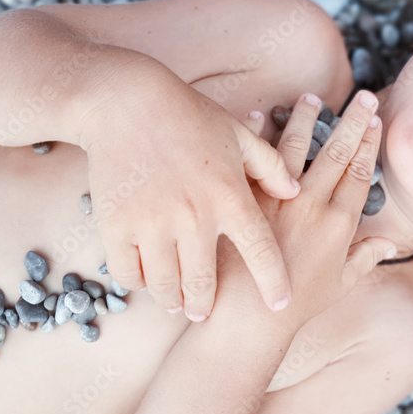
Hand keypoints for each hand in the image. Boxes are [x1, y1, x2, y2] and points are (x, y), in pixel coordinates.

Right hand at [79, 76, 301, 320]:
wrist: (126, 102)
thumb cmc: (188, 115)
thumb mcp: (237, 135)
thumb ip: (270, 166)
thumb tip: (295, 191)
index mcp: (229, 195)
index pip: (260, 252)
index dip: (273, 282)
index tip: (280, 303)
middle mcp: (194, 215)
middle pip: (204, 284)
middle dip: (205, 306)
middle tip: (203, 311)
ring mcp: (153, 223)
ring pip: (165, 286)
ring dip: (172, 301)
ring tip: (176, 303)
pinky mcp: (117, 225)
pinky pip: (129, 273)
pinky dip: (138, 282)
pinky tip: (146, 279)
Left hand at [225, 89, 397, 329]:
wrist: (247, 319)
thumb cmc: (297, 307)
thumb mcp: (340, 285)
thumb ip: (364, 258)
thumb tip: (388, 243)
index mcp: (339, 225)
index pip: (359, 172)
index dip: (369, 144)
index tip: (376, 121)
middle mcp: (311, 207)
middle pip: (336, 153)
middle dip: (353, 122)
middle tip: (364, 96)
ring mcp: (277, 201)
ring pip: (295, 148)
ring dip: (306, 119)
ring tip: (312, 97)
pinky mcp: (246, 202)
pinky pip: (254, 160)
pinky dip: (257, 136)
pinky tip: (261, 114)